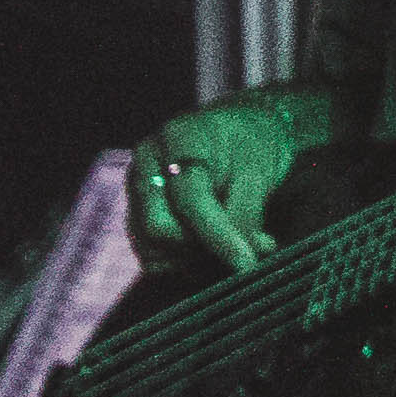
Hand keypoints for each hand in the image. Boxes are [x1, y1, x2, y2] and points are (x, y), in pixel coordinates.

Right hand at [136, 79, 355, 273]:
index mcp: (177, 140)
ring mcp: (136, 193)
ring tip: (235, 246)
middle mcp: (145, 166)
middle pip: (158, 228)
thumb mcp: (259, 169)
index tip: (246, 263)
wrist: (236, 134)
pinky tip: (213, 249)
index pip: (190, 198)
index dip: (218, 235)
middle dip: (203, 247)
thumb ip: (246, 212)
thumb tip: (241, 258)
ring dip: (197, 259)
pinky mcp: (137, 217)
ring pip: (152, 248)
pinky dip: (184, 262)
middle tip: (246, 250)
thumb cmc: (249, 145)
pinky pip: (152, 256)